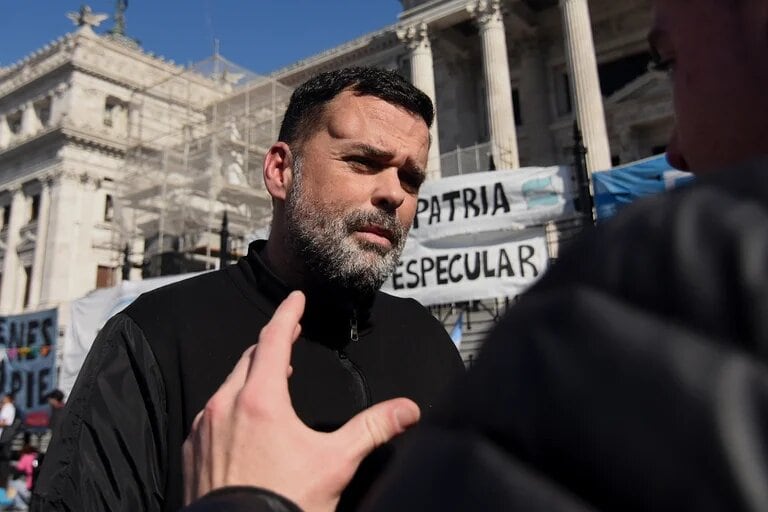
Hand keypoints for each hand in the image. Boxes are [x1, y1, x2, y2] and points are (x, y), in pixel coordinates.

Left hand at [183, 291, 420, 511]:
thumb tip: (408, 409)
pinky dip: (230, 406)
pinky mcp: (192, 452)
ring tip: (271, 378)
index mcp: (260, 400)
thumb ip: (372, 429)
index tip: (296, 299)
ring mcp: (204, 429)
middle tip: (288, 337)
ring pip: (227, 386)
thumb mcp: (336, 462)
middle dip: (271, 344)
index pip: (273, 340)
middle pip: (249, 359)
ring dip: (251, 376)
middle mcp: (224, 407)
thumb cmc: (283, 503)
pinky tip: (243, 422)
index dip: (287, 315)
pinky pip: (211, 415)